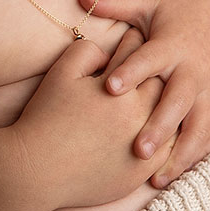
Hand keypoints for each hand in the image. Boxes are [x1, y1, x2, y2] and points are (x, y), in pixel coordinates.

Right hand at [10, 32, 174, 208]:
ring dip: (168, 106)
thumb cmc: (45, 119)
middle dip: (157, 71)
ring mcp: (144, 145)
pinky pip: (169, 150)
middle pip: (161, 83)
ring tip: (163, 97)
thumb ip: (87, 52)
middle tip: (156, 64)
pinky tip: (164, 131)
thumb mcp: (61, 74)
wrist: (38, 169)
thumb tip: (108, 53)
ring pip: (171, 118)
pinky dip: (169, 138)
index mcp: (120, 87)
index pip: (135, 54)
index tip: (134, 39)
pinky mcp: (143, 171)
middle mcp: (138, 114)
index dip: (134, 43)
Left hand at [81, 0, 209, 187]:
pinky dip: (202, 152)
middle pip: (180, 101)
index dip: (131, 72)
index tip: (109, 89)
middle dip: (161, 127)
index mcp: (174, 42)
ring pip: (202, 125)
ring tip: (157, 177)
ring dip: (182, 152)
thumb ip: (117, 1)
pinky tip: (180, 172)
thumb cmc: (177, 0)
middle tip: (137, 150)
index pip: (151, 59)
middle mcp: (197, 67)